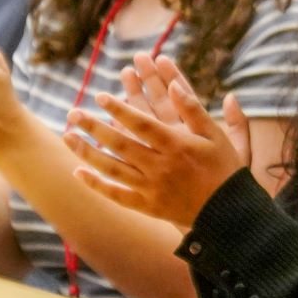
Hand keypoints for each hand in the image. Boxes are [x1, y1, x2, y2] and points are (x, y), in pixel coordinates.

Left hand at [64, 53, 249, 228]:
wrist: (229, 213)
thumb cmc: (224, 170)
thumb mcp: (216, 136)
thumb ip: (194, 109)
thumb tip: (175, 84)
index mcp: (177, 145)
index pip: (141, 123)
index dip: (119, 109)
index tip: (99, 96)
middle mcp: (160, 166)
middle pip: (119, 144)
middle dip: (93, 126)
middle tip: (73, 113)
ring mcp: (151, 188)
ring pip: (112, 169)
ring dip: (86, 152)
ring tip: (68, 136)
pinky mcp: (147, 207)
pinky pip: (117, 195)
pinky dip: (96, 185)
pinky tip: (78, 172)